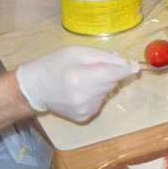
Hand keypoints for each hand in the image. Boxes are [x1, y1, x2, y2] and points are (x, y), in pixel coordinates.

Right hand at [15, 46, 138, 121]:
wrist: (34, 88)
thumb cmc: (55, 64)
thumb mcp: (77, 51)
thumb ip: (104, 57)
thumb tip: (128, 65)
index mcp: (82, 77)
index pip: (116, 74)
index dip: (126, 68)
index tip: (134, 65)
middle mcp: (85, 97)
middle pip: (112, 82)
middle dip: (108, 73)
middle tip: (91, 68)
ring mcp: (85, 109)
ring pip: (107, 92)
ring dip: (101, 84)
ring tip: (82, 79)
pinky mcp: (84, 117)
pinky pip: (100, 101)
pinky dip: (95, 94)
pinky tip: (80, 91)